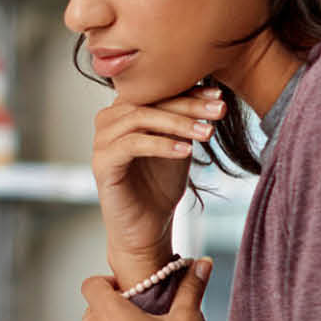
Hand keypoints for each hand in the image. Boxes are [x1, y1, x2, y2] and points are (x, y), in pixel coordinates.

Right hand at [92, 85, 227, 285]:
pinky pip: (132, 144)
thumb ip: (184, 120)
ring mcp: (101, 141)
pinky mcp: (101, 163)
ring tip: (207, 133)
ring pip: (141, 118)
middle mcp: (108, 120)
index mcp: (125, 111)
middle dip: (188, 105)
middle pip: (149, 101)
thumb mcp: (178, 145)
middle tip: (219, 111)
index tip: (219, 97)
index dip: (189, 92)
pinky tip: (186, 151)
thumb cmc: (161, 186)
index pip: (157, 91)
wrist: (147, 228)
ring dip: (178, 123)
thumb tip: (212, 95)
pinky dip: (161, 144)